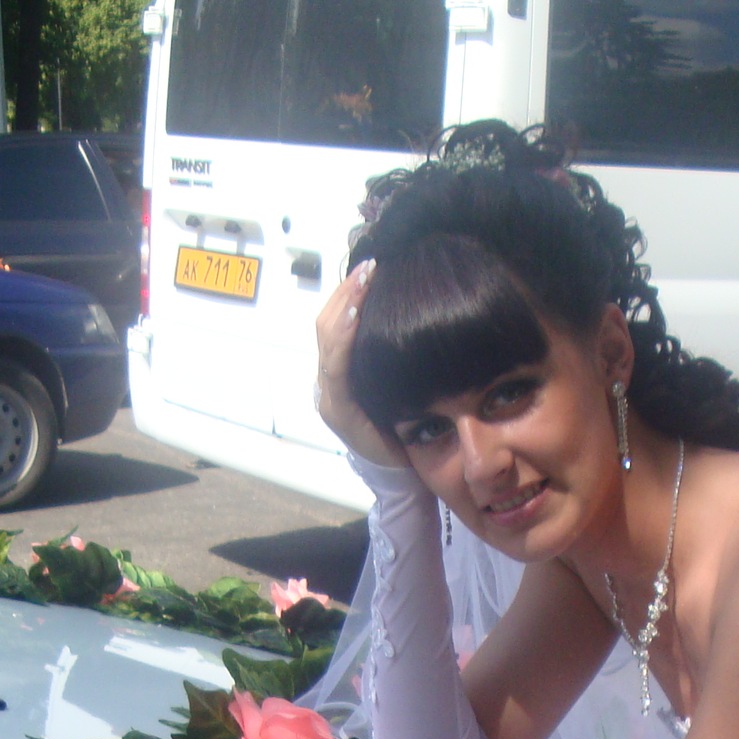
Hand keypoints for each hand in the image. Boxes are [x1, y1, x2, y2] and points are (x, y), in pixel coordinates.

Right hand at [313, 262, 404, 467]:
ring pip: (327, 342)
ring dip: (345, 306)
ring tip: (362, 280)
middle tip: (368, 265)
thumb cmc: (405, 424)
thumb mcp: (399, 380)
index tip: (369, 266)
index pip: (335, 323)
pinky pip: (336, 369)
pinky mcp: (339, 412)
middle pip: (326, 325)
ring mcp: (330, 397)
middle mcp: (329, 382)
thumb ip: (393, 353)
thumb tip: (413, 309)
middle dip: (346, 292)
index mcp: (341, 373)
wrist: (403, 473)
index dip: (347, 292)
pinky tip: (354, 318)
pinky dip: (342, 339)